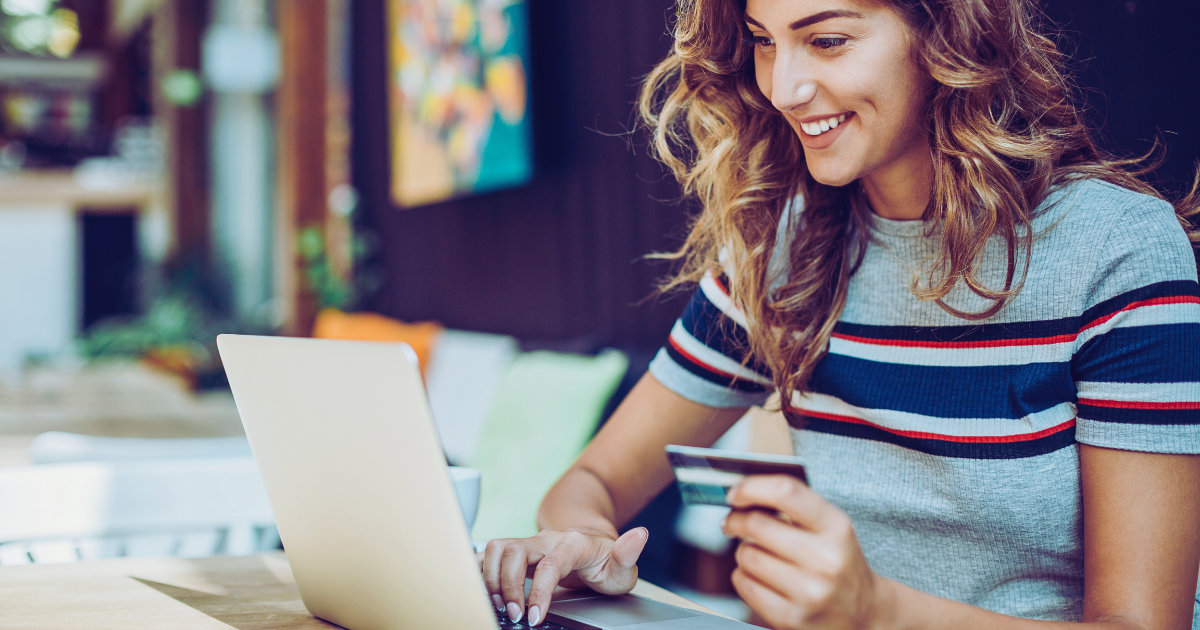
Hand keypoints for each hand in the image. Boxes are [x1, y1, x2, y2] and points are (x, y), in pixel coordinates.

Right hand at [478, 527, 648, 625]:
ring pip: (498, 547)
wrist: (592, 545)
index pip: (550, 565)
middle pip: (515, 551)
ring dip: (491, 577)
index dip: (539, 592)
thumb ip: (628, 554)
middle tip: (514, 613)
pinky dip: (480, 569)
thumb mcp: (622, 565)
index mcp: (573, 544)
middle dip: (508, 585)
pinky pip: (489, 552)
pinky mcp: (516, 550)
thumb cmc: (605, 561)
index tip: (535, 617)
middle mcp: (547, 539)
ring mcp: (529, 542)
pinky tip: (481, 588)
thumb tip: (639, 535)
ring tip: (499, 604)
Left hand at [721, 475, 889, 629]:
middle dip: (736, 519)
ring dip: (743, 550)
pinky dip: (743, 575)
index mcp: (837, 528)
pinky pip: (744, 584)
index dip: (752, 487)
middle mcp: (825, 560)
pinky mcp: (791, 618)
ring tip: (757, 553)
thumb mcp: (831, 528)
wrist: (863, 613)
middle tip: (732, 521)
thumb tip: (743, 492)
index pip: (787, 493)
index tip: (735, 492)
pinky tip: (758, 575)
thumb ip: (794, 505)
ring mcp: (809, 592)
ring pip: (747, 555)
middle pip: (757, 524)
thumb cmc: (837, 561)